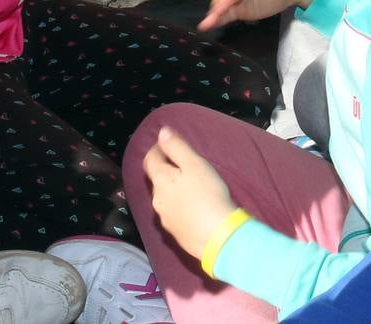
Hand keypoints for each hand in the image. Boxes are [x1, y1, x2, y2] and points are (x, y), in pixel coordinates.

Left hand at [143, 127, 237, 260]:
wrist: (219, 237)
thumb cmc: (209, 194)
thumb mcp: (195, 164)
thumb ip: (177, 147)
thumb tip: (162, 132)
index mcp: (161, 181)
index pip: (150, 160)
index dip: (158, 149)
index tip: (168, 145)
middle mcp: (157, 200)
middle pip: (157, 179)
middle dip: (167, 170)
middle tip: (184, 166)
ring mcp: (165, 219)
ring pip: (165, 198)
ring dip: (173, 190)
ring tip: (191, 188)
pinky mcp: (176, 234)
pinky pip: (174, 214)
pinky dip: (180, 207)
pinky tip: (193, 208)